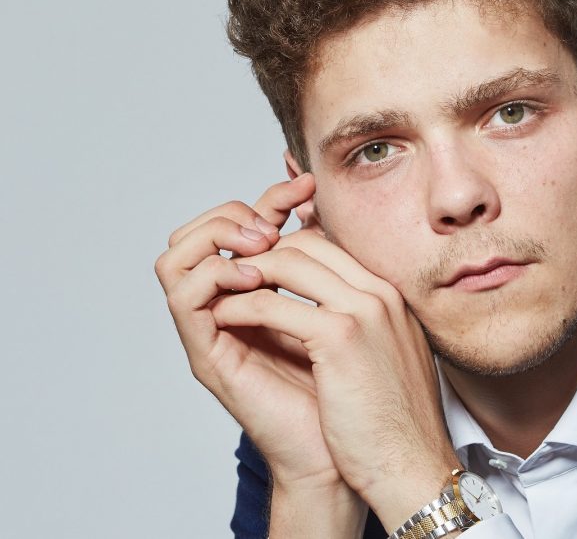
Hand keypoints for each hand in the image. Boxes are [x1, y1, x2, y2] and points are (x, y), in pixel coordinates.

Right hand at [154, 174, 356, 504]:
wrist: (345, 445)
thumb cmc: (348, 379)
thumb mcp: (339, 299)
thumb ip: (324, 255)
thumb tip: (319, 200)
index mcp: (255, 289)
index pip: (238, 225)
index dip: (266, 197)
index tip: (305, 185)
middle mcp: (225, 305)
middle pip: (194, 233)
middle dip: (233, 213)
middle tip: (275, 224)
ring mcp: (212, 329)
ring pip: (175, 257)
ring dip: (217, 238)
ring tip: (262, 246)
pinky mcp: (206, 353)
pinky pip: (183, 297)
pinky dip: (215, 274)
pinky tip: (256, 278)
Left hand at [214, 216, 460, 531]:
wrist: (413, 465)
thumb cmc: (396, 425)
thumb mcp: (390, 358)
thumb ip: (368, 327)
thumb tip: (332, 321)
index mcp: (392, 296)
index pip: (330, 246)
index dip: (287, 255)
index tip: (258, 277)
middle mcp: (380, 293)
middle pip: (307, 244)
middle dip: (262, 257)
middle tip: (231, 281)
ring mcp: (363, 309)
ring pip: (288, 262)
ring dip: (245, 275)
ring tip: (220, 296)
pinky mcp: (340, 336)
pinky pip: (273, 304)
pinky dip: (240, 307)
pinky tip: (224, 321)